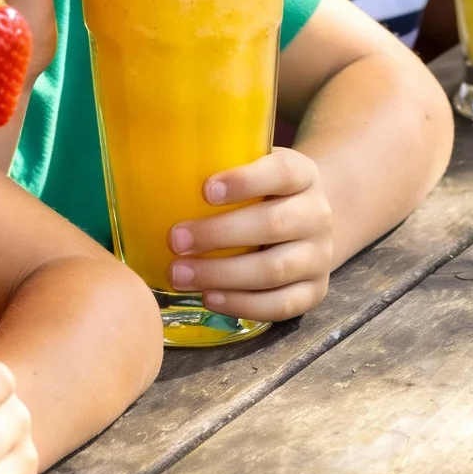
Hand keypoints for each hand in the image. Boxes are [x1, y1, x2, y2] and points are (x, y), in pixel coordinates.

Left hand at [163, 147, 333, 320]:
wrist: (307, 223)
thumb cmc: (263, 195)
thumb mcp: (254, 170)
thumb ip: (221, 169)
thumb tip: (153, 176)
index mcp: (303, 175)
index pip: (282, 172)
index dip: (246, 180)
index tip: (206, 189)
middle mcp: (318, 214)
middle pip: (272, 224)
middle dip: (218, 234)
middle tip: (174, 240)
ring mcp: (320, 256)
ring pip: (274, 269)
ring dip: (222, 274)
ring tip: (179, 275)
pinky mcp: (315, 291)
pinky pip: (281, 304)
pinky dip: (242, 304)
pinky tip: (209, 297)